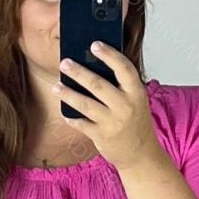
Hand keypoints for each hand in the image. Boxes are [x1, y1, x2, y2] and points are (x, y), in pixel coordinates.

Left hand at [56, 43, 163, 172]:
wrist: (141, 154)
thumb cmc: (135, 122)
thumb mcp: (136, 100)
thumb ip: (121, 85)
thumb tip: (93, 64)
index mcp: (136, 93)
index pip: (124, 68)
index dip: (109, 55)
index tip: (94, 45)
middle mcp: (125, 106)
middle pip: (98, 85)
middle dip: (79, 72)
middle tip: (64, 63)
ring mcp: (113, 122)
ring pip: (86, 104)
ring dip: (69, 94)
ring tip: (57, 86)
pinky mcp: (102, 137)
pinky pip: (82, 124)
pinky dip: (72, 118)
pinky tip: (65, 113)